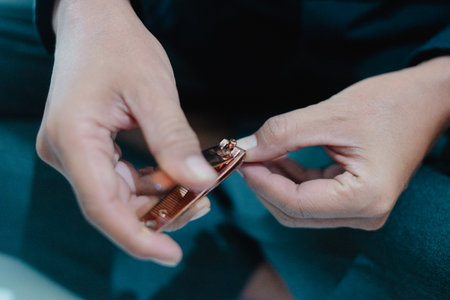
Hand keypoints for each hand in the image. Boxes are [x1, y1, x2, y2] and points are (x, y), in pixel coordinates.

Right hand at [36, 0, 216, 264]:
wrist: (96, 24)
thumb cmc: (119, 48)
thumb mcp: (154, 92)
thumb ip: (175, 141)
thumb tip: (201, 183)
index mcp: (74, 139)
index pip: (103, 206)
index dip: (138, 237)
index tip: (171, 255)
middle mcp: (66, 154)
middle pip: (114, 206)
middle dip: (160, 213)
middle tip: (204, 204)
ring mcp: (75, 154)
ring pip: (120, 197)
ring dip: (159, 199)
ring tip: (199, 188)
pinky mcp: (88, 151)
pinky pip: (121, 181)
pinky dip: (151, 184)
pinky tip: (177, 175)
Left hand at [238, 56, 449, 229]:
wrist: (424, 101)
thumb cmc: (389, 104)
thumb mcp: (330, 115)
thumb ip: (284, 133)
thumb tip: (247, 148)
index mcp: (365, 198)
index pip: (295, 203)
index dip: (261, 182)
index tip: (240, 159)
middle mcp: (364, 214)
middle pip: (294, 212)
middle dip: (264, 185)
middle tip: (244, 156)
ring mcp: (360, 210)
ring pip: (298, 208)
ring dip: (274, 182)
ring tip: (257, 153)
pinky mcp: (353, 199)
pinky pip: (310, 197)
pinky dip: (289, 179)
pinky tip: (276, 157)